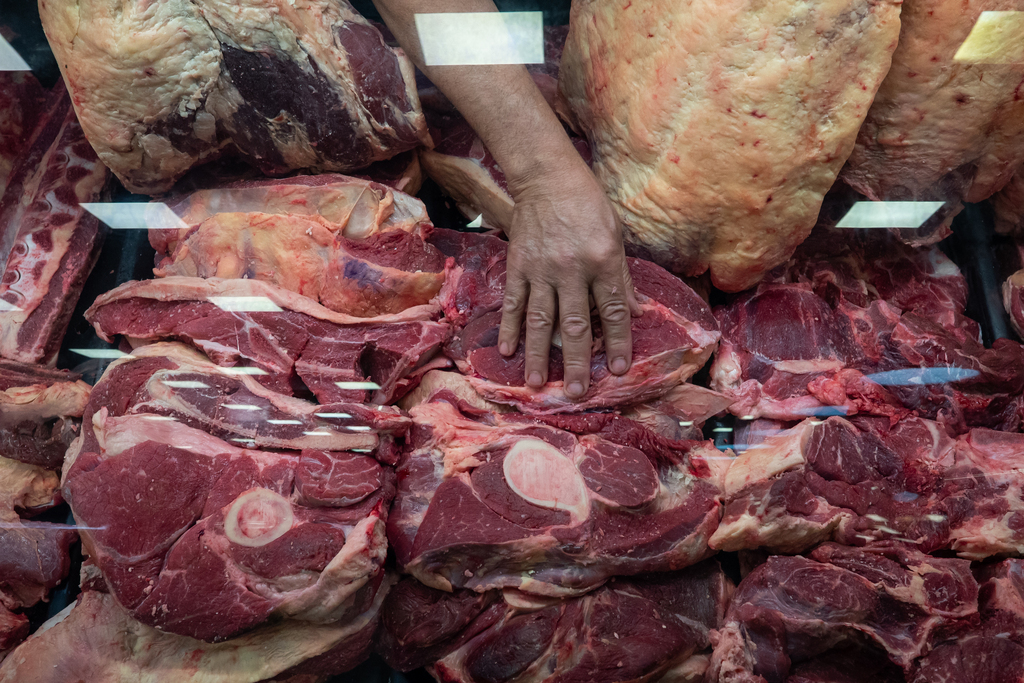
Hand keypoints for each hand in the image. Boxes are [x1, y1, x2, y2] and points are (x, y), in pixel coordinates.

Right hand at [498, 161, 640, 398]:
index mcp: (603, 261)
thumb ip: (623, 277)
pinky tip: (509, 351)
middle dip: (579, 361)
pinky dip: (511, 327)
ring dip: (540, 355)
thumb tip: (638, 312)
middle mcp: (573, 269)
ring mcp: (541, 269)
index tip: (619, 370)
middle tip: (578, 393)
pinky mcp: (518, 266)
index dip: (619, 343)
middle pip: (577, 324)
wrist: (547, 177)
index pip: (614, 311)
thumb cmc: (588, 205)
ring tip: (538, 384)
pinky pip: (513, 302)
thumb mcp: (616, 236)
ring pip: (541, 320)